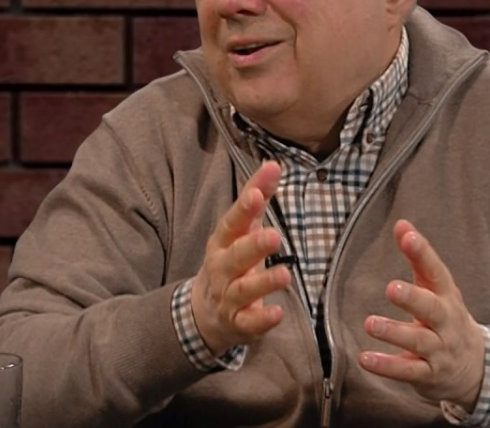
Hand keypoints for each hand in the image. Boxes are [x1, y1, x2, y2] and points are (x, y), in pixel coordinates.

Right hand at [191, 161, 291, 354]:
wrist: (205, 312)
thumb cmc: (230, 261)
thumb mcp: (241, 230)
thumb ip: (257, 197)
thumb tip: (274, 165)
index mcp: (223, 242)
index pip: (232, 223)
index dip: (243, 209)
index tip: (257, 193)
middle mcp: (222, 268)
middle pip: (235, 256)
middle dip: (253, 246)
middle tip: (274, 235)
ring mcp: (228, 297)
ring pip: (243, 290)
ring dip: (263, 282)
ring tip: (285, 274)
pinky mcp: (238, 323)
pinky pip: (249, 323)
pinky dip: (262, 320)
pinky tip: (278, 313)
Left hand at [359, 220, 486, 408]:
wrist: (475, 367)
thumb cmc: (447, 319)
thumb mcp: (437, 289)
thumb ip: (418, 258)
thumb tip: (401, 224)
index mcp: (447, 296)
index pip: (437, 272)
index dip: (423, 253)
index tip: (408, 236)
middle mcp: (446, 322)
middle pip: (432, 309)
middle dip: (413, 298)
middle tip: (391, 288)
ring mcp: (440, 350)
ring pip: (419, 341)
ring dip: (394, 333)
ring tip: (370, 323)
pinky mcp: (429, 375)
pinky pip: (408, 371)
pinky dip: (387, 366)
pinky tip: (365, 358)